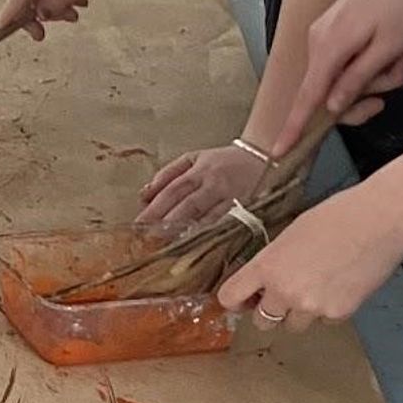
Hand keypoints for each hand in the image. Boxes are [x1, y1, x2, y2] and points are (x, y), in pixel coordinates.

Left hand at [140, 139, 277, 236]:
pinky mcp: (247, 209)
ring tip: (170, 247)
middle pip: (188, 205)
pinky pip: (227, 224)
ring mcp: (232, 197)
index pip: (173, 190)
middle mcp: (215, 183)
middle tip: (149, 240)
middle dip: (167, 223)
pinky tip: (201, 246)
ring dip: (189, 232)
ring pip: (208, 217)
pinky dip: (213, 235)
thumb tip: (144, 194)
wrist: (262, 156)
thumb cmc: (223, 161)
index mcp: (200, 170)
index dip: (156, 207)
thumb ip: (168, 174)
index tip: (139, 224)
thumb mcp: (194, 158)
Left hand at [216, 178, 402, 326]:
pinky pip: (324, 321)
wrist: (379, 221)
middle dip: (271, 310)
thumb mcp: (291, 234)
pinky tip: (340, 284)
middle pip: (262, 322)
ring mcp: (312, 307)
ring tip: (319, 284)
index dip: (236, 300)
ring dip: (300, 312)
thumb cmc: (338, 216)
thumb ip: (274, 261)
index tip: (244, 299)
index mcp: (267, 266)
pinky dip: (329, 310)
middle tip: (285, 294)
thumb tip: (264, 281)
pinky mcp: (338, 314)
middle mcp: (284, 291)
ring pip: (294, 325)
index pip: (231, 297)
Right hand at [279, 0, 402, 148]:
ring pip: (347, 78)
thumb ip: (356, 79)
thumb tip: (330, 107)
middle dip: (369, 91)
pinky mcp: (336, 30)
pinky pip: (351, 62)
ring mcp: (326, 34)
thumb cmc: (402, 1)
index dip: (294, 128)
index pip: (307, 97)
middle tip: (399, 71)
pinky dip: (375, 61)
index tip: (278, 153)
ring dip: (379, 74)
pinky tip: (397, 45)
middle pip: (332, 92)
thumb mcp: (387, 47)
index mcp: (328, 47)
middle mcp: (318, 41)